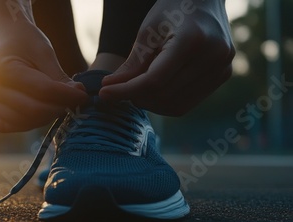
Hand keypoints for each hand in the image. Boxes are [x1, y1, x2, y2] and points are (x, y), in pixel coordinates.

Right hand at [0, 19, 86, 131]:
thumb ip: (59, 78)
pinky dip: (31, 122)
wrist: (4, 38)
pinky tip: (43, 111)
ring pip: (24, 122)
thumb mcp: (44, 53)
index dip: (66, 96)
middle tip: (76, 103)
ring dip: (47, 117)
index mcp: (1, 68)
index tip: (84, 95)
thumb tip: (80, 96)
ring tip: (60, 105)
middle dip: (59, 108)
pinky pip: (12, 126)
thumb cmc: (24, 42)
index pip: (41, 90)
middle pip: (32, 110)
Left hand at [100, 0, 234, 115]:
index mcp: (192, 40)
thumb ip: (132, 63)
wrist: (204, 0)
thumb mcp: (148, 31)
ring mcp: (222, 67)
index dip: (126, 90)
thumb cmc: (172, 10)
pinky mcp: (223, 75)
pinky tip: (154, 91)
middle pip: (164, 94)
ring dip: (150, 104)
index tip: (104, 93)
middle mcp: (214, 56)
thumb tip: (109, 89)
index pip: (154, 80)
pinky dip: (166, 102)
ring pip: (176, 105)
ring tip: (136, 89)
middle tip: (119, 89)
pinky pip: (188, 102)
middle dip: (136, 97)